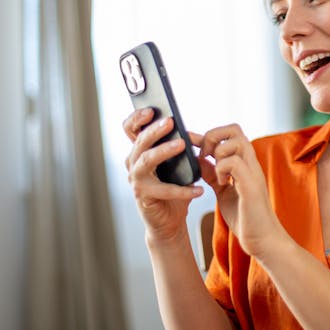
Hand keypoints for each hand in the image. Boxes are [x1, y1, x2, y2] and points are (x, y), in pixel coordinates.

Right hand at [123, 108, 204, 243]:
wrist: (170, 219)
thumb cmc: (174, 186)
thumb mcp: (177, 164)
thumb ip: (179, 147)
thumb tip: (191, 133)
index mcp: (140, 151)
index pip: (130, 129)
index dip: (137, 118)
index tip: (151, 109)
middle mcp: (133, 163)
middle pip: (139, 141)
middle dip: (154, 130)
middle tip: (170, 121)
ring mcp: (136, 180)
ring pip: (146, 160)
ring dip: (163, 150)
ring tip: (182, 144)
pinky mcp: (144, 197)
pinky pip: (163, 190)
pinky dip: (183, 190)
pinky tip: (199, 189)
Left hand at [192, 124, 284, 257]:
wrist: (262, 240)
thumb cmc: (245, 217)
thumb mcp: (223, 191)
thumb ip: (212, 174)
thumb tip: (198, 159)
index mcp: (244, 163)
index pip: (230, 132)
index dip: (209, 135)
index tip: (193, 145)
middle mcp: (250, 163)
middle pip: (234, 128)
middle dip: (212, 137)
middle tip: (204, 157)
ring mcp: (253, 172)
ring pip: (235, 141)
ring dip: (218, 154)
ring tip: (216, 174)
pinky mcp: (251, 185)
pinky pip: (234, 162)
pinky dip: (222, 170)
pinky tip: (222, 184)